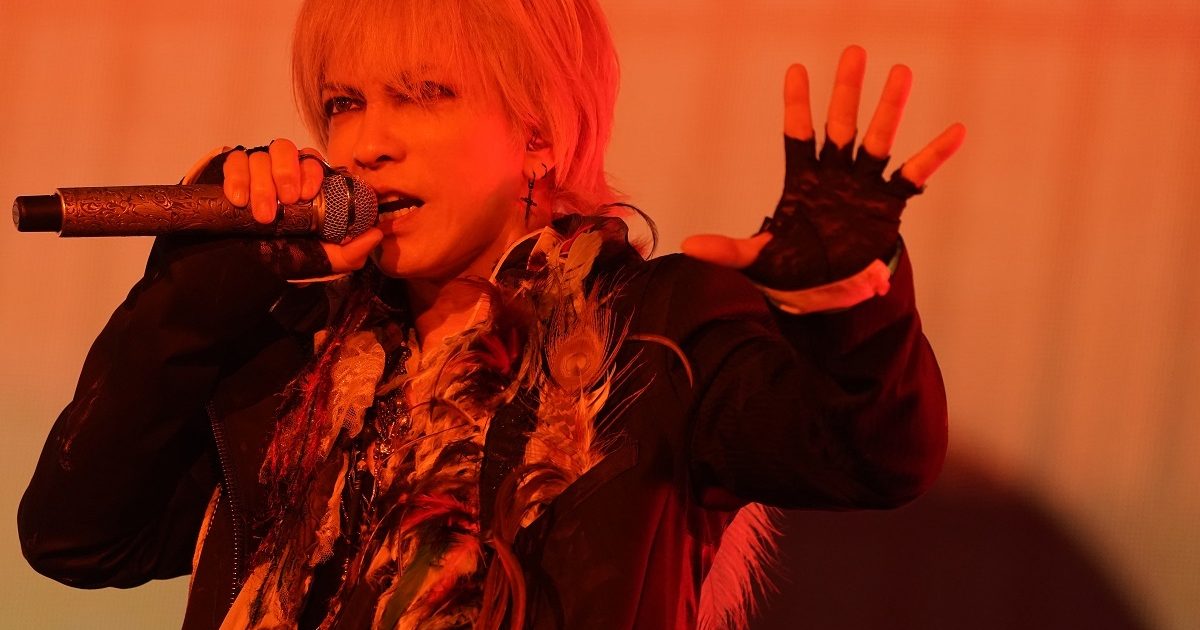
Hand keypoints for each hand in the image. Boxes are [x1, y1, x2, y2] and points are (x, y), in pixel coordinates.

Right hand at [222, 138, 381, 273]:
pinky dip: (237, 178)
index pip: (313, 160)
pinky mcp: (231, 172)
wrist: (244, 264)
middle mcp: (281, 169)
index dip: (311, 172)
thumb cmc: (287, 254)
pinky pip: (234, 161)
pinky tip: (239, 200)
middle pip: (284, 149)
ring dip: (262, 184)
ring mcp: (255, 168)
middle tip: (286, 201)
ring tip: (263, 215)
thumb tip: (375, 235)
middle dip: (286, 173)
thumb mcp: (321, 259)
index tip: (308, 194)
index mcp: (306, 181)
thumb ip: (349, 253)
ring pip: (259, 156)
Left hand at [683, 45, 965, 289]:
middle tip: (853, 51)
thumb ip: (729, 250)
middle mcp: (834, 175)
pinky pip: (914, 175)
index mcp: (802, 181)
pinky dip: (934, 155)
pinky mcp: (888, 205)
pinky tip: (955, 131)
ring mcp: (862, 186)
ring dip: (890, 108)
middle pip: (841, 125)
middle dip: (847, 91)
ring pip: (879, 140)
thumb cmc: (789, 268)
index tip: (796, 69)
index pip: (798, 136)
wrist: (822, 289)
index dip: (797, 105)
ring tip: (901, 71)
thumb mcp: (758, 260)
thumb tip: (688, 246)